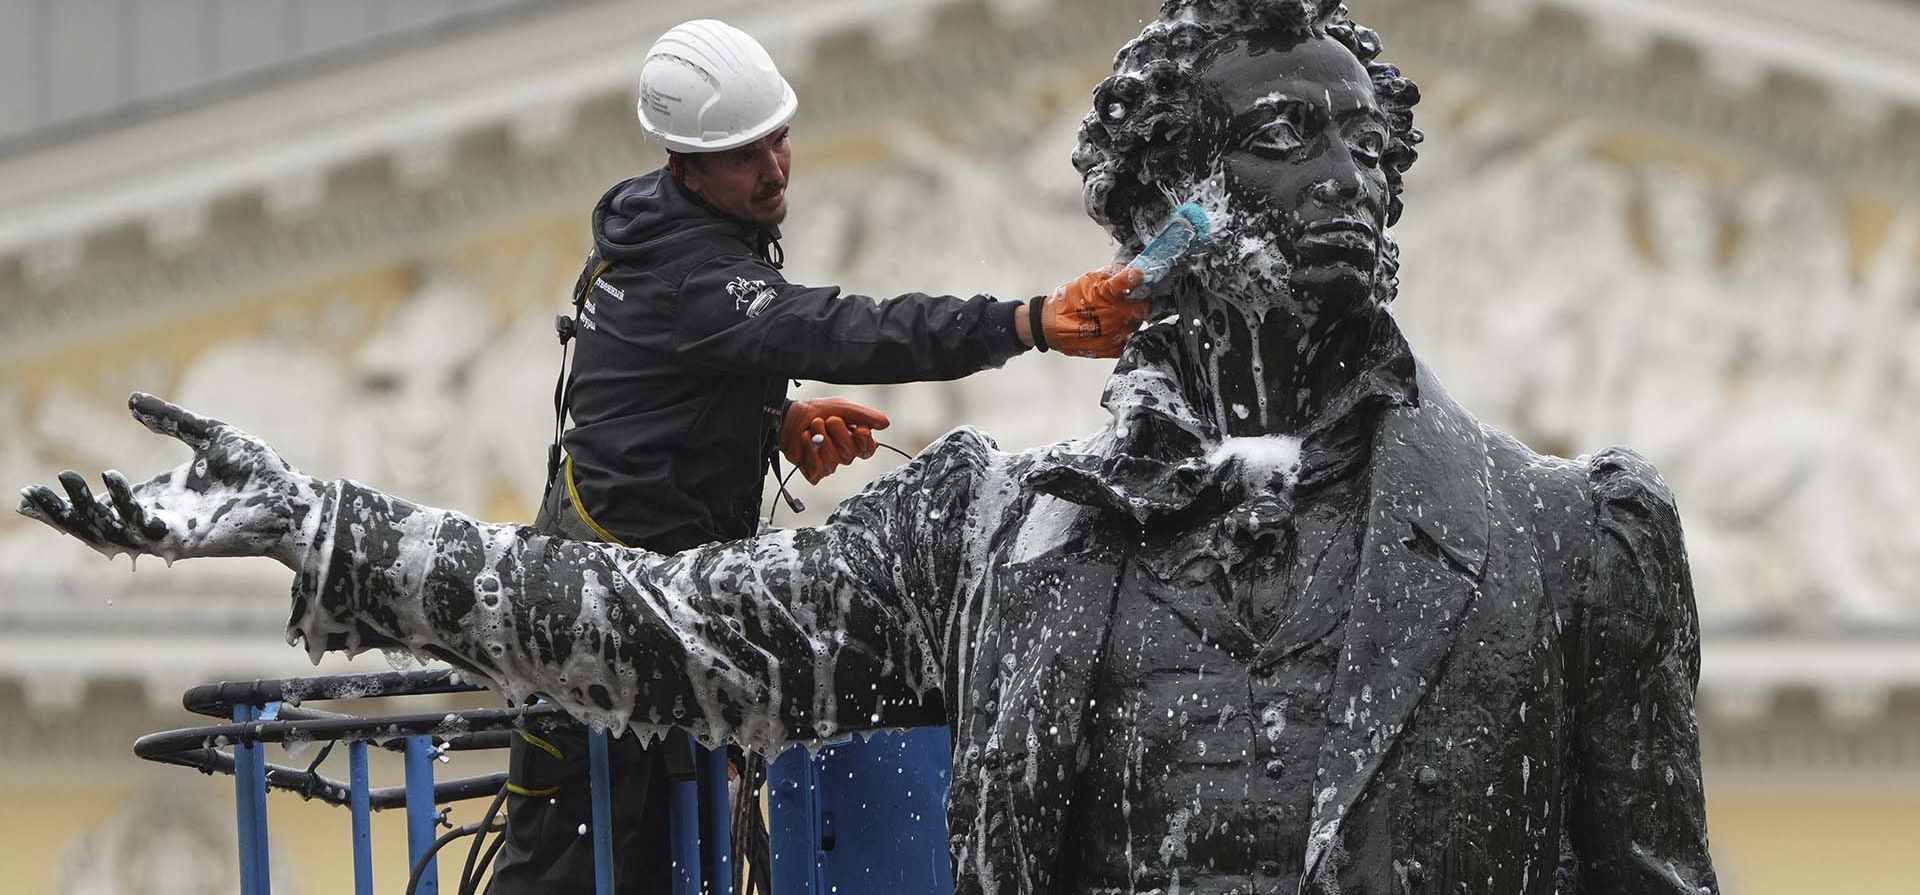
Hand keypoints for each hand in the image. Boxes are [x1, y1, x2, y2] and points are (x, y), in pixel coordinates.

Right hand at [16, 393, 323, 567]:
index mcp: (156, 500)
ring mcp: (170, 533)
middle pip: (93, 526)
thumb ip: (169, 420)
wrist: (295, 497)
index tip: (28, 493)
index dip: (65, 503)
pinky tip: (111, 483)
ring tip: (66, 483)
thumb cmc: (259, 473)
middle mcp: (156, 521)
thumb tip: (130, 400)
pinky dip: (125, 506)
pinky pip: (145, 528)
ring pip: (111, 532)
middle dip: (61, 513)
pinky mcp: (187, 541)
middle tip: (29, 496)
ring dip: (83, 512)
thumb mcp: (209, 436)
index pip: (98, 506)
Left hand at [779, 397, 889, 484]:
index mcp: (854, 439)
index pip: (869, 449)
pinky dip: (811, 450)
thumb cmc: (816, 410)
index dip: (865, 442)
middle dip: (838, 434)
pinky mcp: (814, 471)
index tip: (859, 429)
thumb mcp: (843, 407)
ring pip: (834, 460)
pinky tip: (806, 438)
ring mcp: (829, 463)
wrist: (789, 414)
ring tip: (814, 425)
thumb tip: (886, 424)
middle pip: (850, 453)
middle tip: (828, 420)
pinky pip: (819, 469)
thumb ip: (865, 415)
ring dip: (821, 438)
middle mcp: (844, 453)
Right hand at [1039, 266, 1147, 357]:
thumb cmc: (1067, 301)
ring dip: (1133, 316)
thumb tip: (1128, 268)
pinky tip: (1118, 326)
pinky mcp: (1111, 348)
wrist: (1049, 325)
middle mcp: (1111, 315)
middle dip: (1141, 299)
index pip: (1128, 282)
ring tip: (1121, 312)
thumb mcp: (1086, 279)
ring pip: (1137, 323)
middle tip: (1134, 296)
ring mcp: (1113, 333)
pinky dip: (1127, 332)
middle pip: (1142, 306)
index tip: (1140, 274)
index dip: (1137, 276)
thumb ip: (1109, 274)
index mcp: (1104, 294)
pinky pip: (1129, 339)